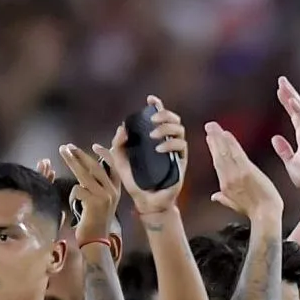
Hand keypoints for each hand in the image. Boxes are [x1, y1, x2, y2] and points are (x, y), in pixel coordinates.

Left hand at [55, 142, 122, 242]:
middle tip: (68, 147)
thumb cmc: (96, 222)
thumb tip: (90, 168)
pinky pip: (78, 189)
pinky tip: (74, 202)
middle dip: (80, 154)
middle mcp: (112, 191)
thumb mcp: (103, 202)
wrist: (96, 241)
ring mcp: (104, 197)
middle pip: (95, 166)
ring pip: (85, 174)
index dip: (104, 154)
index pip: (113, 167)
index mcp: (116, 190)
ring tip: (62, 152)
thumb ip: (99, 186)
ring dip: (72, 161)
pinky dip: (72, 194)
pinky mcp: (94, 203)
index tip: (94, 145)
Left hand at [105, 96, 188, 218]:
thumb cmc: (134, 180)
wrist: (145, 201)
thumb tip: (122, 127)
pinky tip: (159, 148)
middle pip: (174, 119)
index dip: (157, 105)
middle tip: (152, 119)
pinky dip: (170, 144)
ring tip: (153, 135)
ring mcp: (175, 152)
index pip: (159, 117)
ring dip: (167, 128)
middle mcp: (166, 142)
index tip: (150, 99)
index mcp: (153, 139)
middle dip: (164, 115)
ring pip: (179, 130)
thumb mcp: (120, 160)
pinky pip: (181, 146)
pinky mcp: (180, 161)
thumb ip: (118, 143)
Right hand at [206, 122, 282, 225]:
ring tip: (214, 126)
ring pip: (224, 152)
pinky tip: (226, 133)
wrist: (264, 215)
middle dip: (213, 140)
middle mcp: (227, 179)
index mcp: (225, 186)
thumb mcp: (234, 205)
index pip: (217, 163)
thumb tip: (214, 197)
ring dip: (218, 137)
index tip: (210, 140)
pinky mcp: (246, 171)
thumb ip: (223, 198)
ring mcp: (236, 174)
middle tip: (209, 127)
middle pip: (218, 155)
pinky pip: (236, 153)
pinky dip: (230, 142)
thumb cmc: (254, 211)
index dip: (213, 150)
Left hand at [269, 78, 299, 196]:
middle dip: (290, 94)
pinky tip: (292, 102)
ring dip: (294, 98)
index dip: (287, 102)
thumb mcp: (290, 161)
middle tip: (281, 79)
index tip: (279, 90)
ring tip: (285, 86)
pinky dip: (299, 111)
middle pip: (299, 108)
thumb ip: (284, 149)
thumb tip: (275, 138)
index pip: (294, 114)